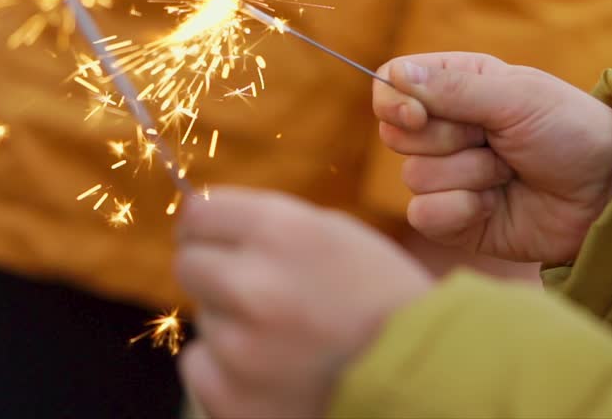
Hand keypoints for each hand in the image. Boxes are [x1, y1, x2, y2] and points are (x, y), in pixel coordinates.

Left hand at [174, 187, 432, 417]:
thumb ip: (267, 223)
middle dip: (216, 270)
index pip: (197, 213)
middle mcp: (253, 286)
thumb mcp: (336, 235)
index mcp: (282, 232)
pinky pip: (201, 366)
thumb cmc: (382, 298)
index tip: (213, 235)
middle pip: (188, 263)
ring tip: (287, 334)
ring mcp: (239, 349)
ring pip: (202, 317)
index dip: (207, 224)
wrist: (423, 377)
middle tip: (254, 287)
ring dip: (233, 320)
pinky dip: (229, 367)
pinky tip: (276, 367)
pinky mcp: (231, 398)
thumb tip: (198, 220)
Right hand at [373, 52, 611, 265]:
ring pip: (414, 179)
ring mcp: (449, 176)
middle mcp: (446, 129)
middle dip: (449, 141)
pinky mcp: (456, 220)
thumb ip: (452, 89)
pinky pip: (426, 216)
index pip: (391, 86)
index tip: (420, 114)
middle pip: (395, 135)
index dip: (395, 101)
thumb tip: (392, 75)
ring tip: (511, 172)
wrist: (607, 192)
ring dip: (470, 176)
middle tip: (497, 140)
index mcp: (457, 85)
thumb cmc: (570, 131)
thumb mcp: (516, 97)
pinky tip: (497, 205)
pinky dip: (462, 211)